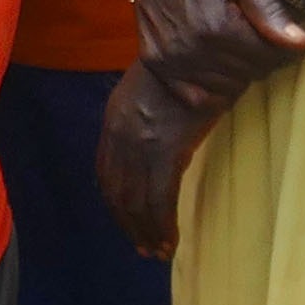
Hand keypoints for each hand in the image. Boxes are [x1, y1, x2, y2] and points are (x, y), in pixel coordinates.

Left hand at [93, 60, 222, 255]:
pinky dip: (162, 226)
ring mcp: (142, 146)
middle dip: (129, 225)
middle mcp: (120, 136)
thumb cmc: (183, 68)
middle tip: (143, 248)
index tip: (127, 223)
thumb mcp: (146, 89)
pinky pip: (160, 201)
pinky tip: (170, 242)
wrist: (199, 52)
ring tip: (158, 252)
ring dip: (146, 232)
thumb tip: (149, 141)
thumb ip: (139, 118)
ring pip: (137, 203)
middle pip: (117, 194)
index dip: (115, 204)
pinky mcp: (167, 152)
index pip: (105, 174)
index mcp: (114, 120)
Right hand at [125, 0, 304, 109]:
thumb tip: (301, 42)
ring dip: (244, 72)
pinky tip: (224, 67)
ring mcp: (170, 60)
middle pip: (249, 73)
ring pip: (227, 87)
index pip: (267, 57)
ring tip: (250, 49)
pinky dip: (215, 89)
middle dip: (270, 59)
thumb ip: (269, 7)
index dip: (293, 51)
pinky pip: (195, 96)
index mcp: (215, 26)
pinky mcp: (155, 63)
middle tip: (277, 41)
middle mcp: (190, 49)